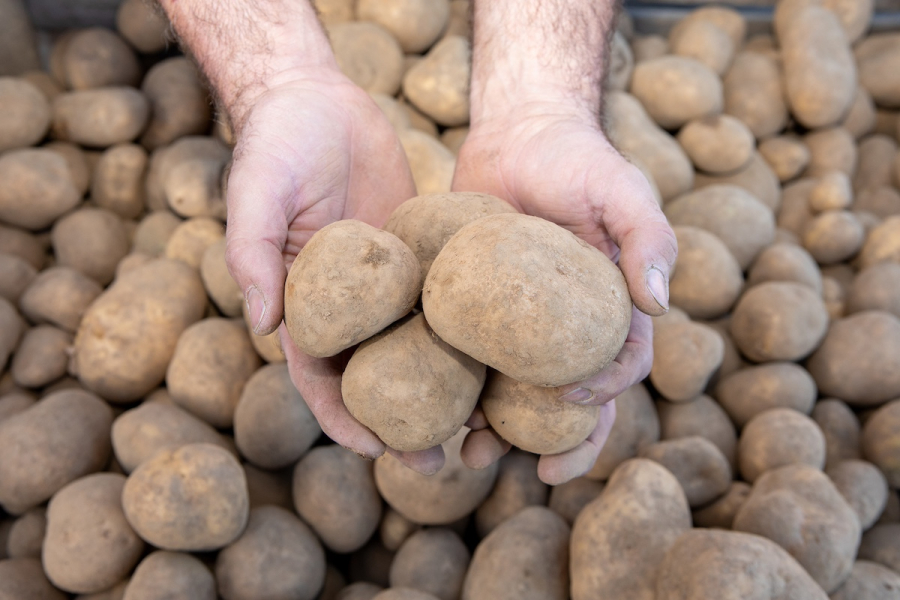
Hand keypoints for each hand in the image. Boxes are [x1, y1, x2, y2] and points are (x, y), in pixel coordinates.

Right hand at [224, 71, 444, 474]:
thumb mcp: (254, 196)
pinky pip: (447, 299)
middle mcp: (350, 304)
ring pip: (419, 349)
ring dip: (446, 392)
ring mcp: (390, 282)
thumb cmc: (273, 146)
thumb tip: (263, 326)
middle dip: (403, 424)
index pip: (319, 376)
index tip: (375, 451)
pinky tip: (503, 358)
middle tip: (440, 464)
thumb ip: (253, 257)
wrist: (316, 98)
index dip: (342, 417)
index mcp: (303, 305)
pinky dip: (469, 333)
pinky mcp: (423, 253)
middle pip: (377, 377)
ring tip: (482, 429)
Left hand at [451, 109, 676, 484]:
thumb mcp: (622, 190)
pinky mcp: (476, 307)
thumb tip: (661, 307)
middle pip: (570, 398)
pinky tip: (438, 407)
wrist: (519, 132)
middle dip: (560, 439)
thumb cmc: (579, 158)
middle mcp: (565, 326)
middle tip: (538, 472)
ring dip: (502, 427)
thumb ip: (647, 240)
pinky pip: (469, 356)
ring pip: (516, 390)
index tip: (572, 401)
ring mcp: (519, 322)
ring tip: (473, 452)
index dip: (605, 392)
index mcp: (609, 309)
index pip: (621, 365)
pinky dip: (458, 386)